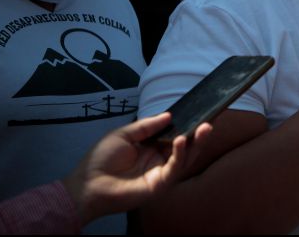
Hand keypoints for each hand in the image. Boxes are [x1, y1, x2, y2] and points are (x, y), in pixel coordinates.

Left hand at [62, 112, 212, 225]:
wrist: (88, 183)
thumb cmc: (101, 159)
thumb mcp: (124, 134)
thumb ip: (147, 126)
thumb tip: (169, 115)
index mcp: (151, 148)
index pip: (175, 135)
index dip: (187, 126)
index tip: (200, 114)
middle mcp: (160, 160)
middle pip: (185, 147)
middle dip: (198, 135)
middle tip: (210, 122)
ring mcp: (161, 173)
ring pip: (186, 158)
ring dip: (196, 143)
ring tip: (204, 128)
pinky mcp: (160, 184)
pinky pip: (175, 168)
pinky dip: (180, 154)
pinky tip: (180, 140)